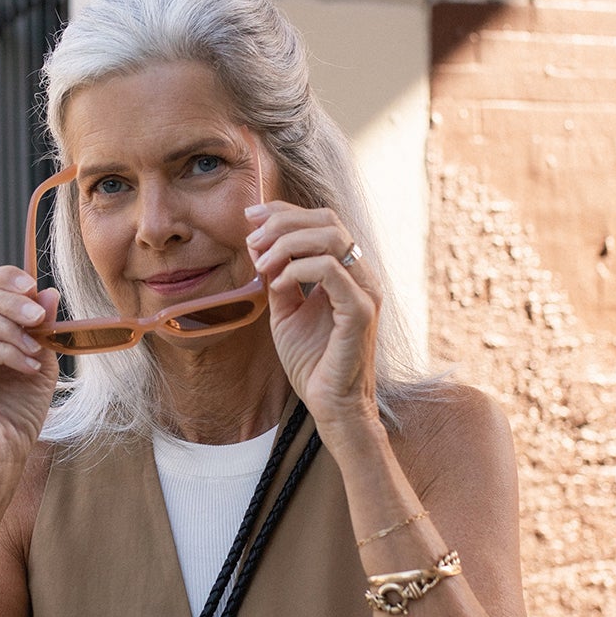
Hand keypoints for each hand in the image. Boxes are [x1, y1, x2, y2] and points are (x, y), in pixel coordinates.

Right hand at [0, 269, 60, 480]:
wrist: (1, 457)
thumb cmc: (16, 414)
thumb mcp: (40, 363)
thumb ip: (42, 329)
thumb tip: (48, 292)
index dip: (6, 279)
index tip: (33, 287)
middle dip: (12, 301)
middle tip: (38, 318)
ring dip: (10, 328)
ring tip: (35, 350)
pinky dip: (3, 352)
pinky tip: (26, 366)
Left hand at [245, 203, 382, 437]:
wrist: (330, 405)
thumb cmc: (313, 363)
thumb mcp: (286, 311)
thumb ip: (280, 278)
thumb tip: (260, 246)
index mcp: (348, 272)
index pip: (322, 221)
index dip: (285, 212)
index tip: (250, 217)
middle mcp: (362, 276)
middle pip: (328, 221)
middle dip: (282, 222)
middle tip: (251, 242)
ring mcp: (365, 291)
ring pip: (331, 237)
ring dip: (287, 243)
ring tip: (260, 263)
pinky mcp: (360, 311)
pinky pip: (331, 270)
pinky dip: (297, 269)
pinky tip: (276, 285)